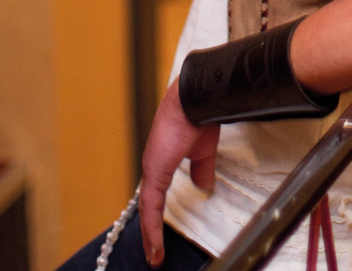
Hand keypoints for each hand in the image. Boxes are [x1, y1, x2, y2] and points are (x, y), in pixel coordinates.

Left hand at [139, 78, 219, 266]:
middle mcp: (153, 164)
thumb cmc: (199, 115)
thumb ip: (201, 169)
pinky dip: (152, 228)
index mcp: (162, 158)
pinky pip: (151, 207)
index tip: (158, 236)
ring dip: (149, 235)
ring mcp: (152, 167)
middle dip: (149, 231)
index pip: (156, 193)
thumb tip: (204, 186)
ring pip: (147, 209)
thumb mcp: (202, 150)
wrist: (196, 97)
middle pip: (148, 205)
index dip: (156, 215)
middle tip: (152, 254)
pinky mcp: (155, 170)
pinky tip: (155, 245)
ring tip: (153, 257)